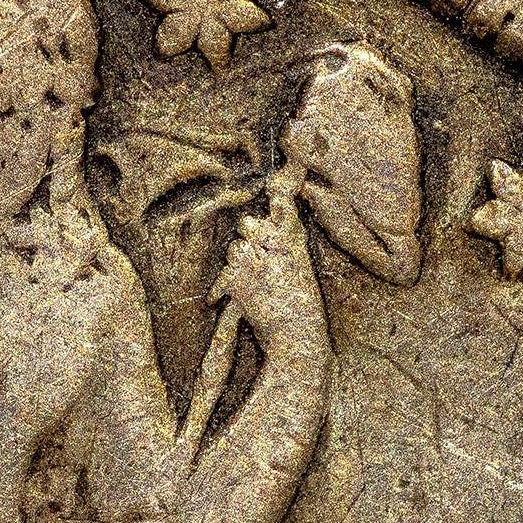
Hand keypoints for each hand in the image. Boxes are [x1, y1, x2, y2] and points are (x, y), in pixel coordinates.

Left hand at [210, 192, 326, 358]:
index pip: (282, 201)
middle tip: (256, 261)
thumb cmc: (303, 306)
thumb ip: (288, 241)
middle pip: (247, 224)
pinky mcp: (236, 279)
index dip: (277, 190)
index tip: (275, 186)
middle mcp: (273, 243)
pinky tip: (222, 300)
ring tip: (251, 285)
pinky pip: (221, 276)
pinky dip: (220, 291)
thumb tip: (273, 216)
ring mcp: (253, 260)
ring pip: (233, 249)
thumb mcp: (302, 266)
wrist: (296, 336)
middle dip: (248, 238)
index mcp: (293, 239)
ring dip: (236, 265)